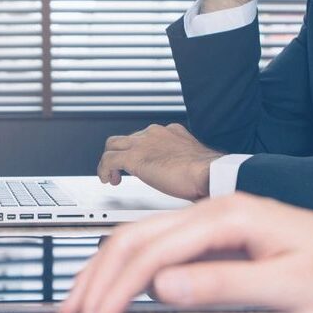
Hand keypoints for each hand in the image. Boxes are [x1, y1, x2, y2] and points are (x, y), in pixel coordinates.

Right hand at [57, 192, 312, 312]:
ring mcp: (222, 222)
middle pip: (134, 236)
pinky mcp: (227, 238)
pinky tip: (123, 291)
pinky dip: (133, 272)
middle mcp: (221, 211)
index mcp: (231, 216)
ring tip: (82, 304)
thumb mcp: (294, 287)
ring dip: (107, 272)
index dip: (113, 289)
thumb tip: (162, 287)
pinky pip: (164, 249)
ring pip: (143, 239)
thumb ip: (224, 284)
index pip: (150, 251)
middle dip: (96, 277)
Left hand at [95, 122, 220, 201]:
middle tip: (122, 170)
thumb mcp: (195, 162)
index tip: (143, 163)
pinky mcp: (134, 157)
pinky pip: (108, 159)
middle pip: (127, 138)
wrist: (208, 173)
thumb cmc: (207, 173)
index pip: (147, 136)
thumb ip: (183, 163)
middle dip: (122, 153)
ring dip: (109, 161)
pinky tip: (108, 181)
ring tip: (111, 176)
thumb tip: (183, 177)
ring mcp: (143, 143)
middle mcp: (155, 133)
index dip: (140, 151)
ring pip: (113, 145)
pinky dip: (104, 170)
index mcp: (171, 132)